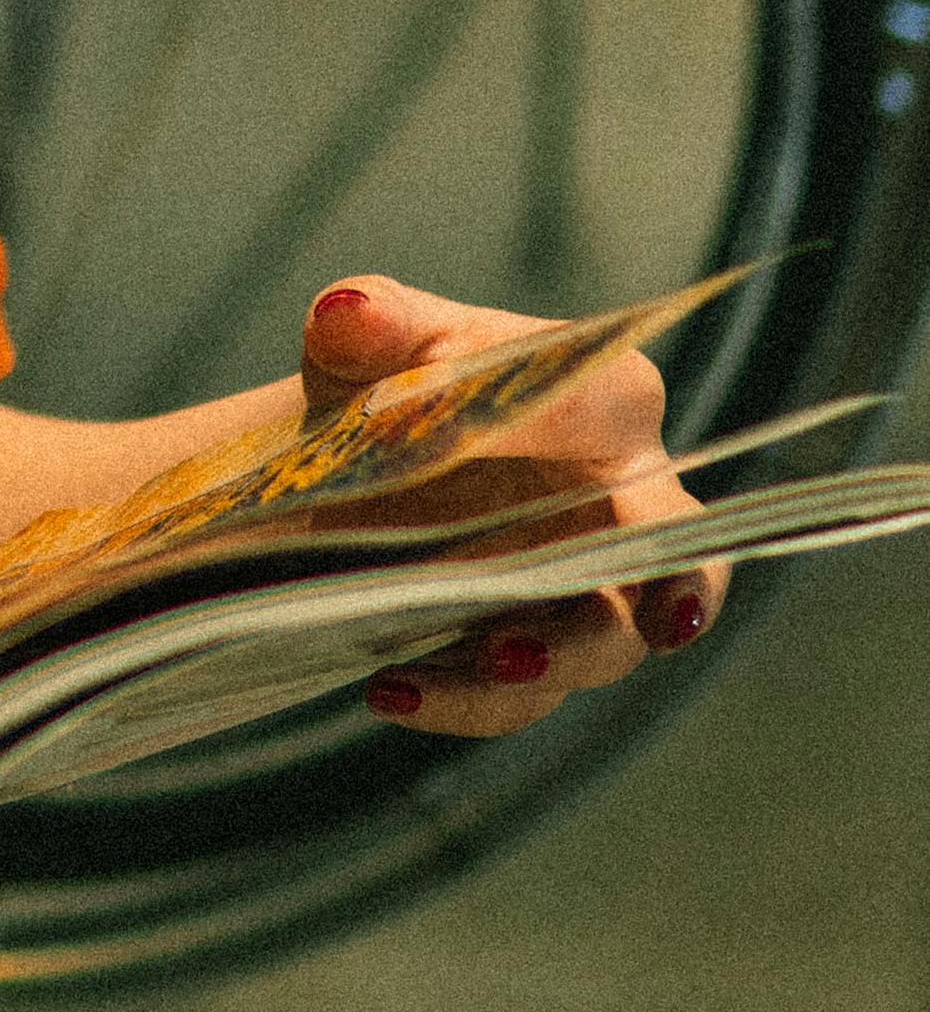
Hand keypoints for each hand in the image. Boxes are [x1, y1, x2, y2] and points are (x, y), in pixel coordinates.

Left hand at [299, 272, 724, 736]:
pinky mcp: (531, 643)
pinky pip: (518, 693)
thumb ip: (365, 324)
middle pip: (669, 561)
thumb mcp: (365, 346)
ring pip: (599, 644)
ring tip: (483, 662)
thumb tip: (345, 314)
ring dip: (544, 663)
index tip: (629, 531)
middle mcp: (618, 499)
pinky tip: (391, 685)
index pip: (622, 420)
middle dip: (652, 601)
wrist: (342, 462)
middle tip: (618, 632)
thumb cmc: (387, 380)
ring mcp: (582, 582)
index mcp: (603, 404)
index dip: (621, 483)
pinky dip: (461, 696)